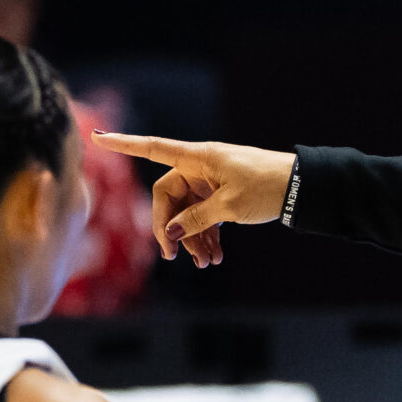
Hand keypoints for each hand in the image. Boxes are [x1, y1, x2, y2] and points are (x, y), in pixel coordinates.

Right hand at [92, 132, 297, 267]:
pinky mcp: (223, 195)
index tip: (98, 138)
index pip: (153, 148)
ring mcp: (212, 182)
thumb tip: (170, 232)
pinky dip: (207, 236)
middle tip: (174, 257)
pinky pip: (205, 216)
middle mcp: (200, 167)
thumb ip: (196, 219)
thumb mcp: (229, 207)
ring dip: (193, 238)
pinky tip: (213, 258)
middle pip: (169, 197)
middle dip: (171, 228)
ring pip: (188, 212)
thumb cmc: (267, 187)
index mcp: (198, 158)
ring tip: (206, 263)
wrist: (302, 188)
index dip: (125, 144)